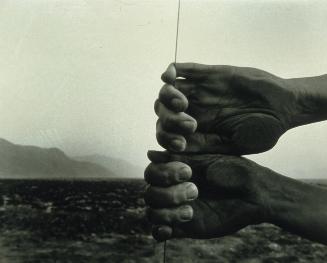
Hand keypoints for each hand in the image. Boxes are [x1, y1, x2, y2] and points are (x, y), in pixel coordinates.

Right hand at [144, 150, 275, 240]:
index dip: (163, 173)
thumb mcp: (207, 160)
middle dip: (168, 193)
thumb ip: (178, 158)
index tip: (187, 171)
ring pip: (152, 212)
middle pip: (149, 193)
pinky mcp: (185, 227)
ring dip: (166, 211)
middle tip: (194, 190)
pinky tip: (171, 228)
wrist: (255, 193)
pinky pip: (160, 232)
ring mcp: (178, 209)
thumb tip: (149, 154)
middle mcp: (174, 189)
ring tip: (190, 210)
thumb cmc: (234, 171)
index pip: (152, 173)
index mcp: (177, 172)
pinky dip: (160, 230)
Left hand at [156, 63, 298, 153]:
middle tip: (188, 124)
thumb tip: (177, 150)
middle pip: (163, 111)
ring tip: (181, 103)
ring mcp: (200, 91)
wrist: (283, 107)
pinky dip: (172, 71)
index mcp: (198, 129)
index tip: (180, 144)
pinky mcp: (210, 74)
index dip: (166, 137)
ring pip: (169, 90)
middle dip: (167, 118)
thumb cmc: (260, 130)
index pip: (168, 132)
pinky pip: (184, 69)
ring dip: (167, 96)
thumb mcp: (234, 145)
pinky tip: (169, 76)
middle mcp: (195, 110)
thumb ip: (207, 145)